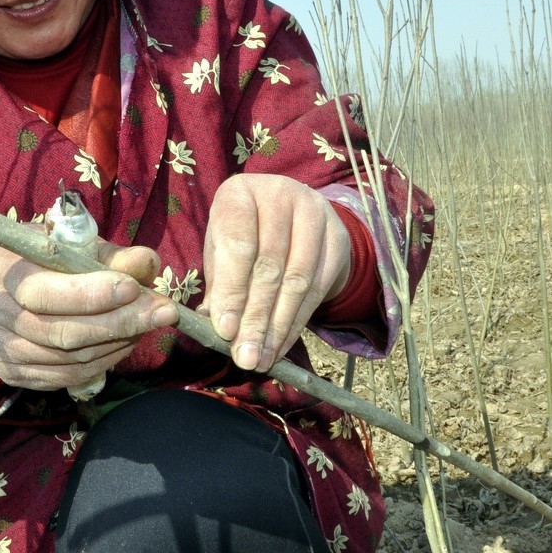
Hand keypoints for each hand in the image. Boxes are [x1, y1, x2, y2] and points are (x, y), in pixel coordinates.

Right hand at [0, 240, 178, 390]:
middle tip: (165, 311)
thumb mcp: (70, 246)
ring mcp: (4, 351)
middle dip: (121, 322)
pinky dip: (105, 360)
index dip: (92, 294)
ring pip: (72, 359)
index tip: (134, 287)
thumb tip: (146, 262)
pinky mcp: (16, 376)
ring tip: (148, 322)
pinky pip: (70, 376)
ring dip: (119, 342)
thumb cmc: (42, 260)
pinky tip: (125, 341)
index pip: (46, 293)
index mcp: (5, 272)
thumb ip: (108, 254)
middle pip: (63, 333)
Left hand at [201, 174, 351, 372]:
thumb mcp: (223, 249)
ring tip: (262, 359)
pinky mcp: (338, 237)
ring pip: (297, 281)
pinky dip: (297, 323)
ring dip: (278, 327)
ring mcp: (314, 213)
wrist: (294, 215)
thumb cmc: (246, 233)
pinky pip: (319, 288)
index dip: (232, 290)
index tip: (225, 331)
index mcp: (240, 193)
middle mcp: (280, 195)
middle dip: (255, 318)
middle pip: (269, 266)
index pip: (238, 245)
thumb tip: (213, 324)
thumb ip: (219, 282)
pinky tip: (282, 346)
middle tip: (245, 357)